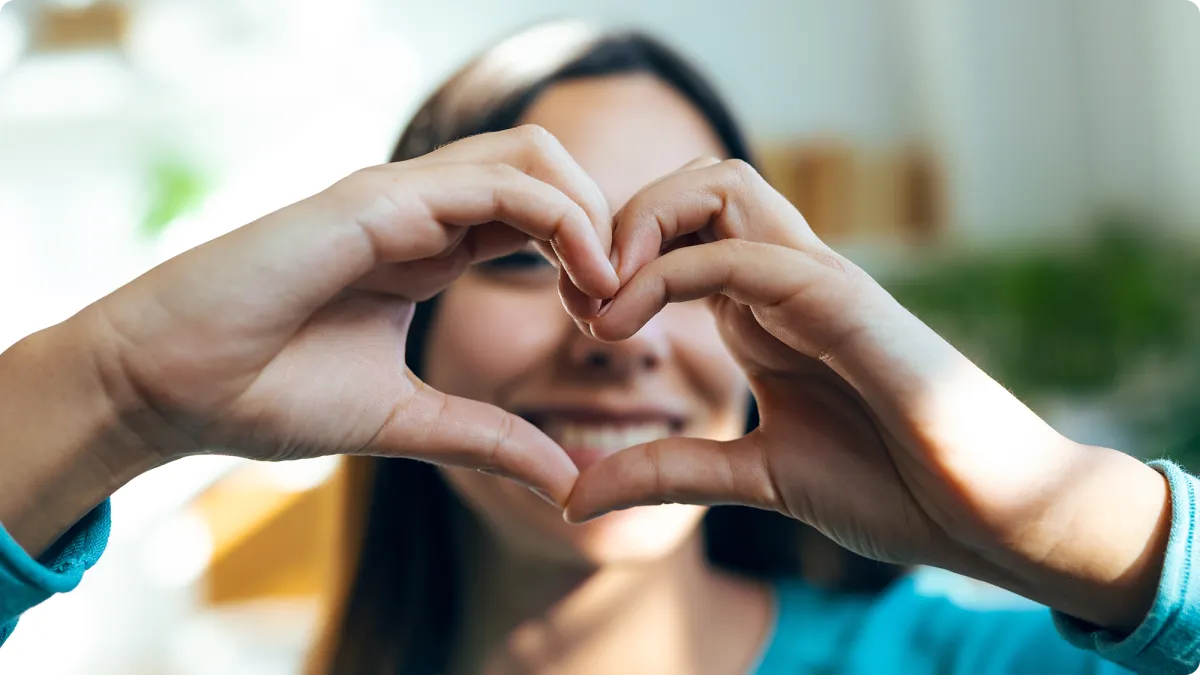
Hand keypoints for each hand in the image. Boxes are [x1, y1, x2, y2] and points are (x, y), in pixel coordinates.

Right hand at [76, 125, 615, 503]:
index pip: (541, 216)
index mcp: (431, 249)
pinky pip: (495, 182)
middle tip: (625, 302)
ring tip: (610, 291)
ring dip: (595, 216)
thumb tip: (569, 482)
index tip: (611, 325)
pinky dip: (558, 219)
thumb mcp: (407, 422)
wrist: (166, 388)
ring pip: (535, 157)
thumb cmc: (265, 393)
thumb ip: (489, 439)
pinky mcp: (375, 201)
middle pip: (551, 171)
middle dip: (608, 225)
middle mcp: (422, 210)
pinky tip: (581, 279)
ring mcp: (399, 197)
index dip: (593, 257)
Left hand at [566, 158, 1170, 630]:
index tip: (581, 318)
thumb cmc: (893, 489)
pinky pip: (749, 255)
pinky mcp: (847, 306)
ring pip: (723, 187)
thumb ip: (669, 472)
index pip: (684, 226)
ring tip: (602, 304)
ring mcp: (820, 285)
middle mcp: (790, 280)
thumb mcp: (753, 477)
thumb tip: (574, 498)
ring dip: (643, 226)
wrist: (993, 518)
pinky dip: (675, 270)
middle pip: (699, 182)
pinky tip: (631, 319)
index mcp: (767, 310)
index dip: (617, 255)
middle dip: (622, 219)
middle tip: (582, 295)